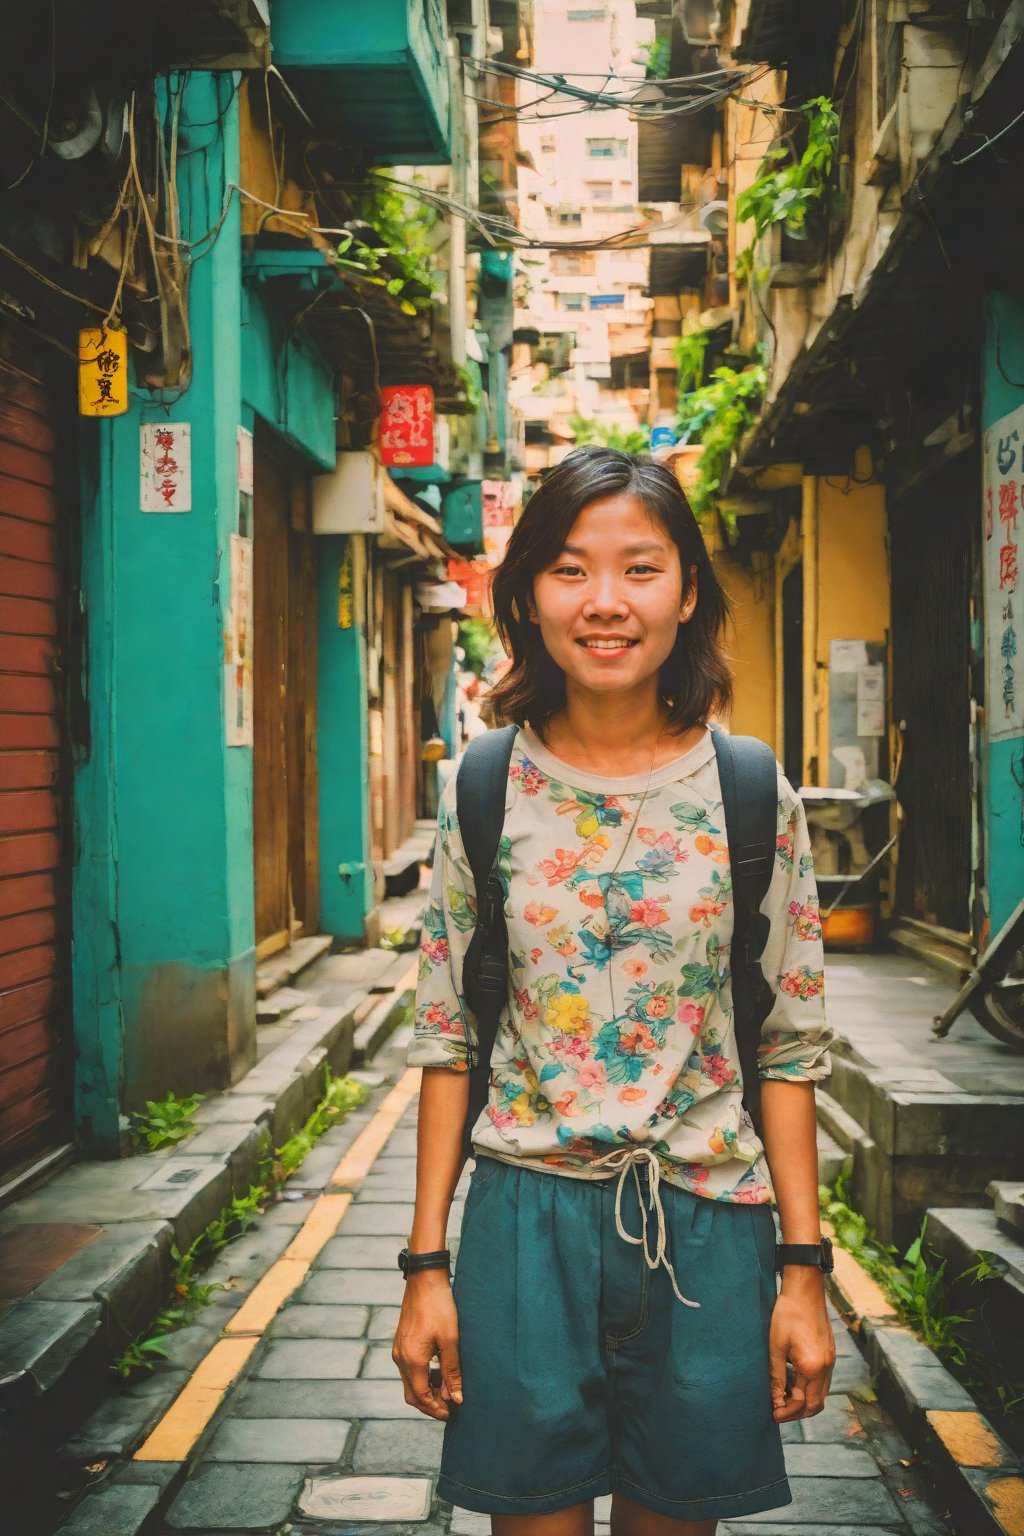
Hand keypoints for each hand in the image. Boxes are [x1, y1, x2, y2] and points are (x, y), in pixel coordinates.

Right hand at [392, 1270, 462, 1420]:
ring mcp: (398, 1350)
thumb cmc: (439, 1307)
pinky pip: (409, 1370)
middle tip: (451, 1407)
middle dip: (430, 1404)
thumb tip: (457, 1398)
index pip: (421, 1396)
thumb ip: (452, 1371)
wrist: (424, 1280)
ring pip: (410, 1383)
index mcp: (412, 1360)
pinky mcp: (401, 1344)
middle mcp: (400, 1358)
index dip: (436, 1409)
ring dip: (427, 1392)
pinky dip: (422, 1378)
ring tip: (448, 1392)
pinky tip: (439, 1375)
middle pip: (412, 1394)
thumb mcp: (451, 1340)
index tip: (452, 1413)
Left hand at [769, 1278, 835, 1420]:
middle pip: (815, 1404)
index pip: (802, 1403)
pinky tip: (792, 1380)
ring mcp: (831, 1360)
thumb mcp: (777, 1346)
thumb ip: (777, 1376)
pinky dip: (808, 1387)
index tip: (773, 1415)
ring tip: (782, 1398)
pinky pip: (821, 1380)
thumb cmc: (787, 1314)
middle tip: (778, 1412)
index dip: (787, 1412)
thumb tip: (775, 1400)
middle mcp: (827, 1367)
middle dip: (797, 1412)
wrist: (805, 1289)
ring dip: (803, 1400)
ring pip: (820, 1393)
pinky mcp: (829, 1353)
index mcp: (813, 1368)